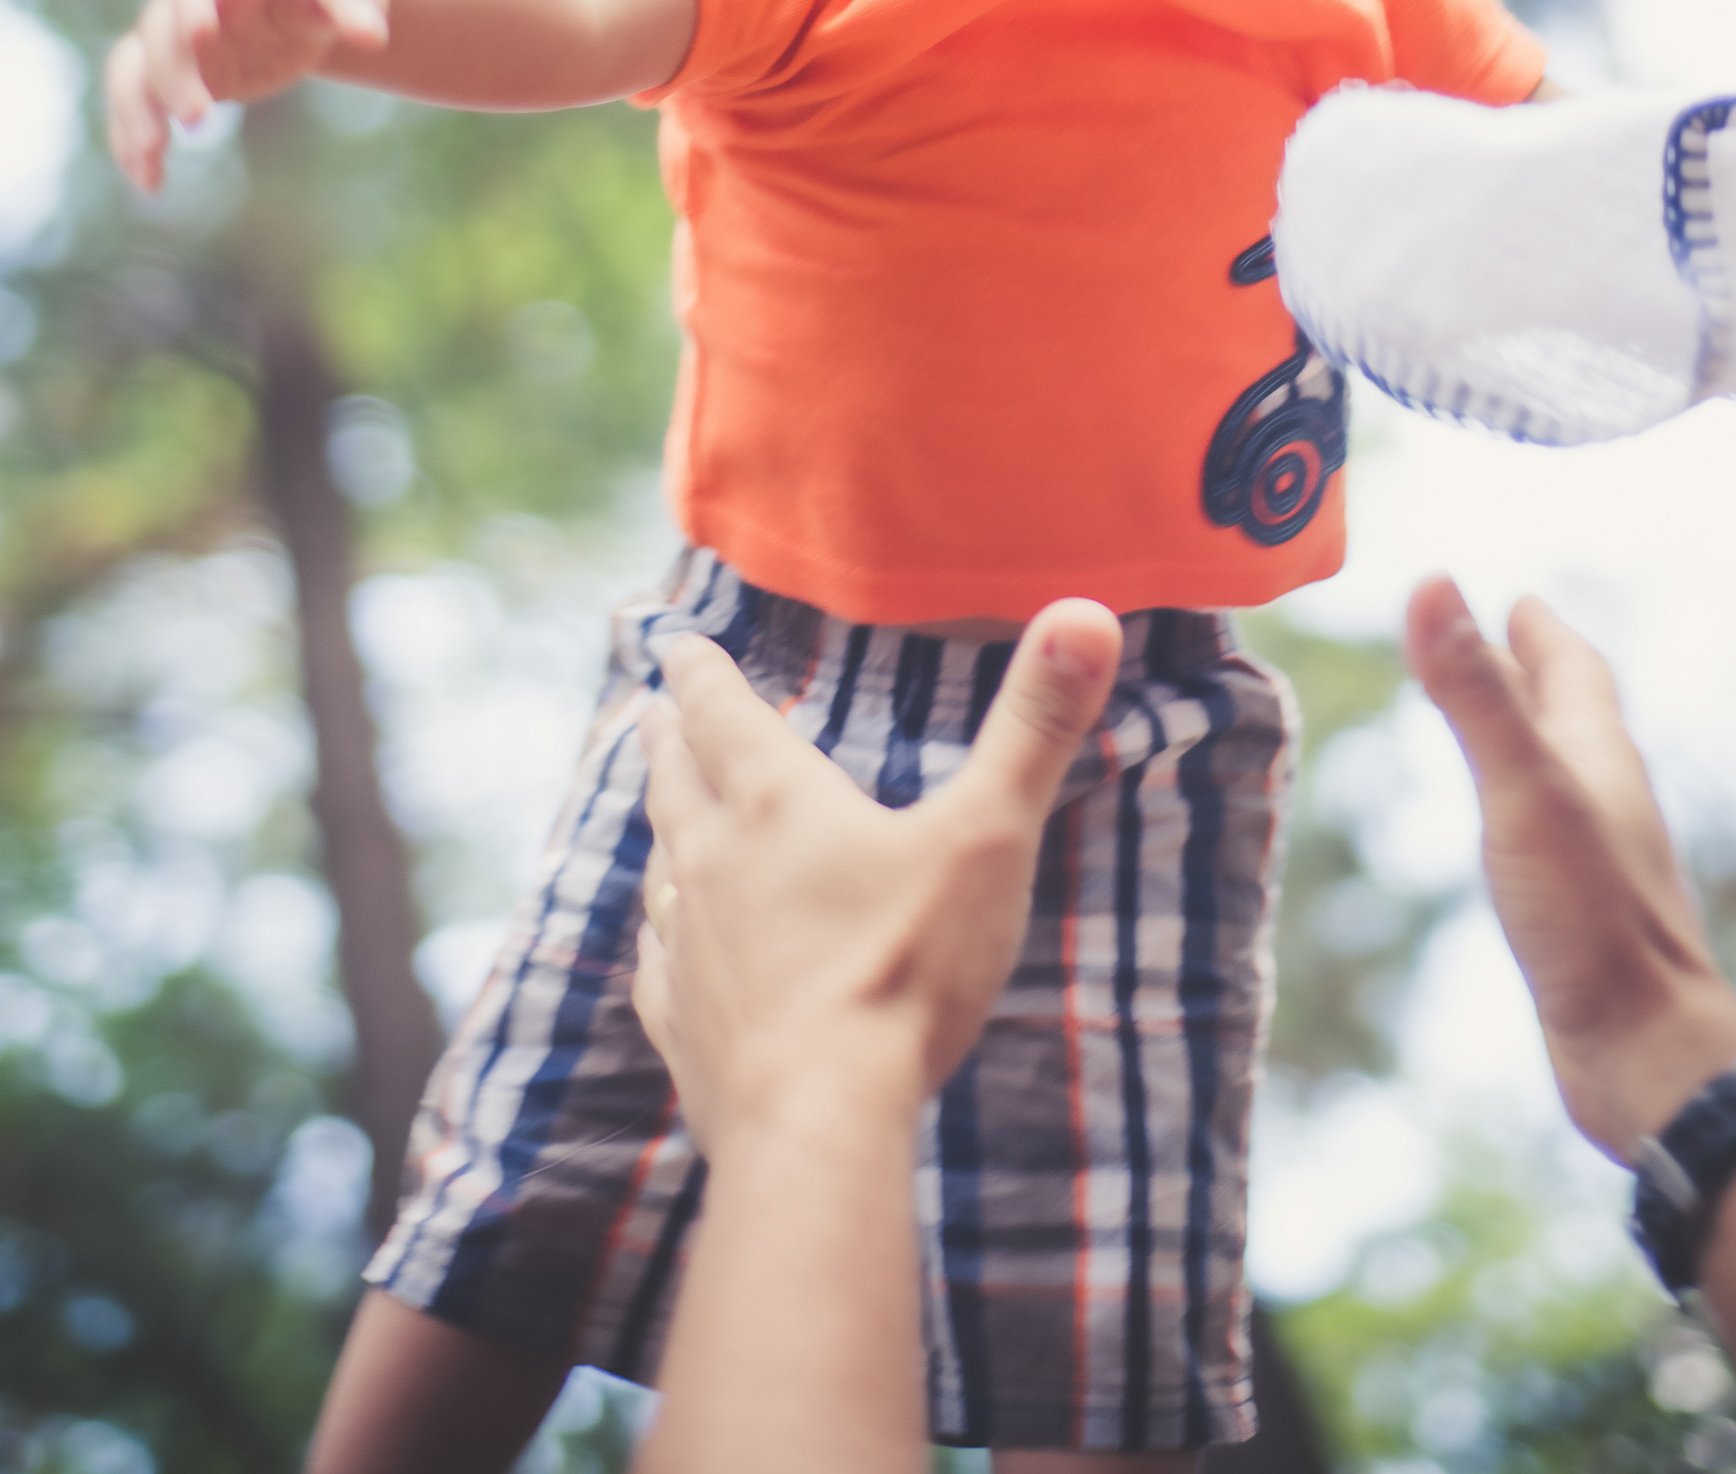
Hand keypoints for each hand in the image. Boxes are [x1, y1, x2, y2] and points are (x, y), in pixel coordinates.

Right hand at [105, 0, 389, 190]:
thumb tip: (372, 37)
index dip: (191, 0)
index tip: (200, 34)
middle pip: (160, 29)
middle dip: (172, 72)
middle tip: (197, 118)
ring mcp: (176, 38)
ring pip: (133, 69)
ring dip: (134, 112)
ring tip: (152, 157)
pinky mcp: (177, 76)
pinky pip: (140, 105)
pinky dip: (136, 141)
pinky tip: (149, 181)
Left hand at [634, 597, 1121, 1156]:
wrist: (819, 1123)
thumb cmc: (906, 971)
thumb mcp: (989, 834)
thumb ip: (1036, 724)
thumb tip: (1085, 611)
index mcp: (778, 804)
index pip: (726, 714)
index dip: (701, 673)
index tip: (674, 645)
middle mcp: (715, 862)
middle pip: (679, 781)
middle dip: (669, 738)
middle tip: (650, 708)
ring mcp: (688, 948)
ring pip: (662, 866)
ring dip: (660, 826)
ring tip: (659, 811)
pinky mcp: (683, 1027)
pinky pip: (657, 966)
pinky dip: (658, 938)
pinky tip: (660, 945)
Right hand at [1406, 576, 1735, 1162]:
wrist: (1649, 1052)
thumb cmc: (1591, 919)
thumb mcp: (1521, 789)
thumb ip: (1474, 693)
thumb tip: (1433, 583)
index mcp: (1598, 757)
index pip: (1574, 671)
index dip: (1541, 634)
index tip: (1517, 602)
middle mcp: (1606, 800)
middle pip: (1572, 718)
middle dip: (1534, 675)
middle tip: (1497, 642)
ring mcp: (1599, 861)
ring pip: (1563, 778)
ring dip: (1531, 740)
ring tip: (1499, 728)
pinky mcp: (1584, 917)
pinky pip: (1551, 836)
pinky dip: (1525, 808)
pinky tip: (1513, 837)